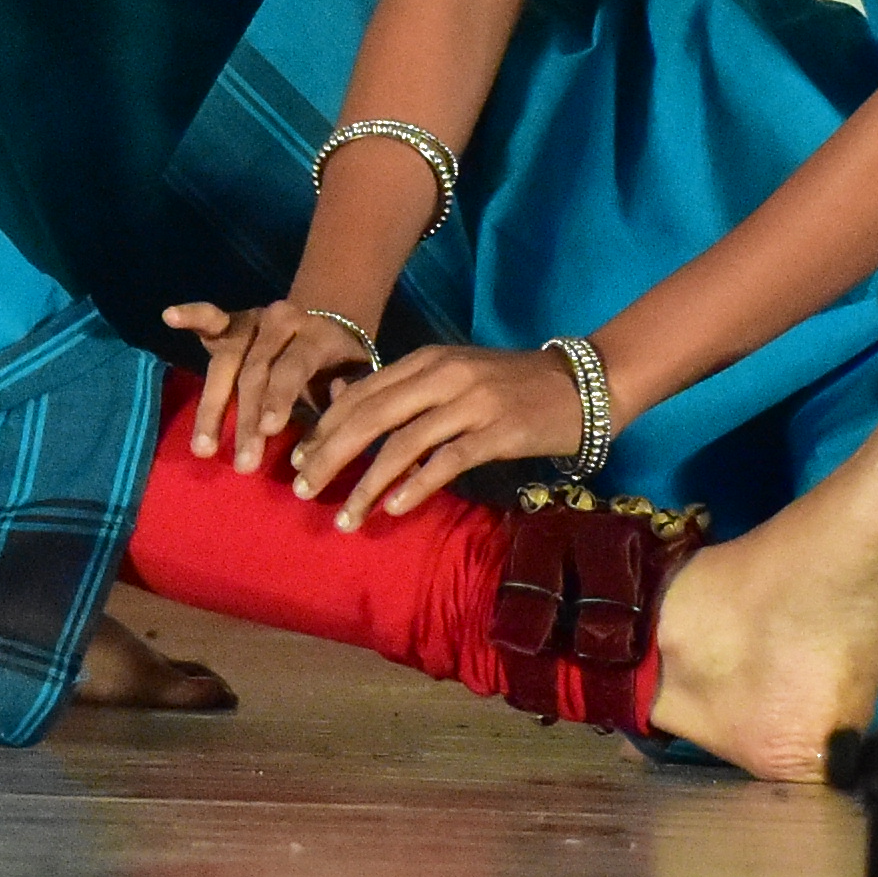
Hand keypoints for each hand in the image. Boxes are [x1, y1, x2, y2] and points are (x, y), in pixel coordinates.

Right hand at [158, 297, 382, 478]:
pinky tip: (171, 316)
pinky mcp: (232, 321)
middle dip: (246, 420)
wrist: (330, 323)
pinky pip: (210, 319)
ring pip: (226, 363)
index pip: (291, 368)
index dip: (279, 398)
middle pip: (255, 372)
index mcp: (314, 335)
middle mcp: (281, 321)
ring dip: (212, 408)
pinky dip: (191, 316)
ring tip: (203, 448)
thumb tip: (333, 411)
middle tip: (243, 464)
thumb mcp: (355, 380)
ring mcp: (252, 319)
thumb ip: (346, 394)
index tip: (269, 433)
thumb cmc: (339, 366)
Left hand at [283, 339, 590, 528]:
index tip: (297, 458)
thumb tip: (349, 412)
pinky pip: (448, 460)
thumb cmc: (511, 385)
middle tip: (302, 488)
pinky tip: (393, 507)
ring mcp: (471, 403)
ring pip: (403, 443)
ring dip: (368, 483)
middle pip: (371, 416)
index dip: (325, 427)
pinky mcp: (499, 432)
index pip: (361, 393)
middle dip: (331, 454)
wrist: (580, 385)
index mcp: (426, 361)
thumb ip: (407, 391)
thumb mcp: (454, 375)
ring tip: (344, 516)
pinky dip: (416, 484)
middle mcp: (442, 376)